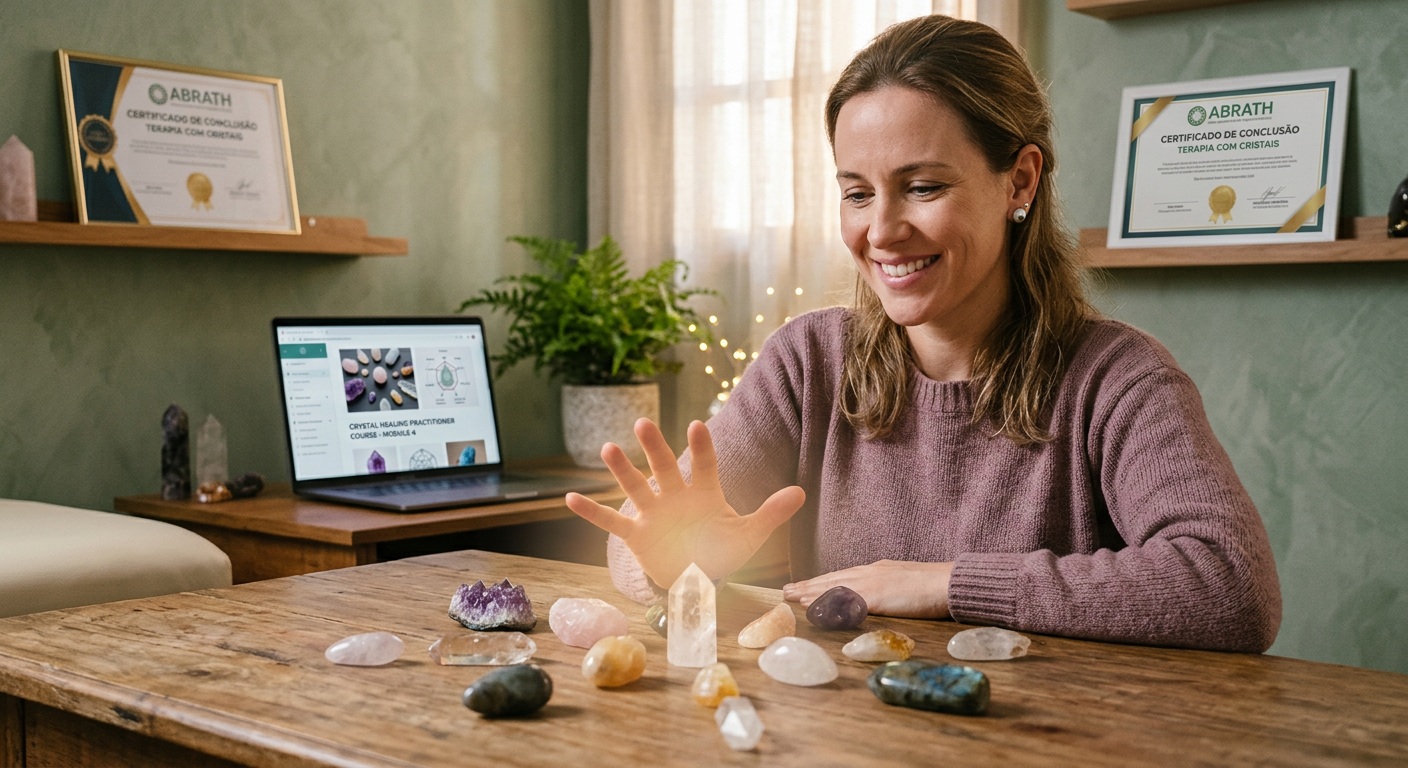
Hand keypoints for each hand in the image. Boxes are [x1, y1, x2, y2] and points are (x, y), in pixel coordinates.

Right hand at [565, 418, 804, 586]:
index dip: (701, 448)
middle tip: (642, 423)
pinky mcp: (636, 534)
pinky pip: (611, 521)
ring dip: (622, 470)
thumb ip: (771, 513)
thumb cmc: (722, 550)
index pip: (704, 466)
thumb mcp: (748, 535)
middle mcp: (675, 496)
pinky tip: (570, 499)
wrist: (698, 578)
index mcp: (704, 493)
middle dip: (654, 447)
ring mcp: (653, 513)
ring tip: (608, 448)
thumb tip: (801, 492)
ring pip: (635, 487)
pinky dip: (592, 512)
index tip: (697, 425)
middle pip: (663, 468)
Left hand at [782, 560, 953, 618]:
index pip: (844, 576)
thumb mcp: (908, 586)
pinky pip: (844, 598)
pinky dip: (825, 602)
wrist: (952, 583)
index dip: (823, 582)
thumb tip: (879, 601)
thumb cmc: (936, 587)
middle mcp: (871, 572)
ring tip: (791, 596)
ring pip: (833, 586)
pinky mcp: (876, 595)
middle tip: (786, 590)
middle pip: (833, 578)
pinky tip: (812, 607)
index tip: (806, 586)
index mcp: (879, 570)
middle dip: (809, 585)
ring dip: (811, 591)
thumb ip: (891, 591)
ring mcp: (872, 582)